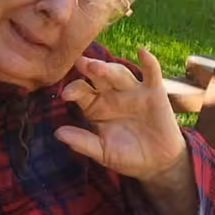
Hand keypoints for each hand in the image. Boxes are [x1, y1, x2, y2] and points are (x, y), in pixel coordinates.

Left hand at [56, 47, 185, 181]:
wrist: (157, 163)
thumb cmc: (127, 156)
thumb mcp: (103, 152)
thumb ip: (82, 142)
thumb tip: (57, 133)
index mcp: (96, 106)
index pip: (81, 91)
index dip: (74, 89)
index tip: (66, 94)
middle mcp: (112, 94)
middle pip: (98, 76)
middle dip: (90, 69)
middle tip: (80, 63)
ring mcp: (133, 91)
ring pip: (120, 73)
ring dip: (109, 68)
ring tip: (98, 66)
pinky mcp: (154, 92)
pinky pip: (152, 74)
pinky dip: (149, 62)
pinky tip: (142, 52)